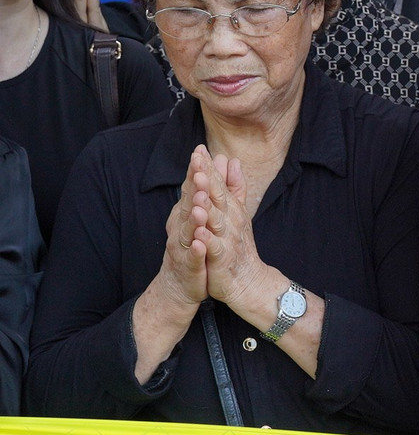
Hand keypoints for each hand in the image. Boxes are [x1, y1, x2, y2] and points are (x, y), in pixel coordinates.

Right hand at [155, 149, 209, 307]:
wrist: (182, 284)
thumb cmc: (195, 245)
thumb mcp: (206, 215)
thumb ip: (216, 188)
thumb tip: (222, 160)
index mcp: (187, 213)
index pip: (192, 189)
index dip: (196, 171)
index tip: (200, 150)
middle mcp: (181, 226)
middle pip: (187, 204)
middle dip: (192, 187)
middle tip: (198, 169)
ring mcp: (182, 246)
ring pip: (187, 229)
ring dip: (193, 217)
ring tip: (200, 205)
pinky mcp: (188, 265)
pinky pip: (192, 257)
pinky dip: (195, 249)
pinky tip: (199, 243)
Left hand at [192, 148, 269, 305]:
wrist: (248, 281)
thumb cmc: (237, 246)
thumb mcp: (237, 212)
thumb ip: (234, 186)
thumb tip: (233, 161)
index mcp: (231, 209)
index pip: (219, 184)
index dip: (209, 168)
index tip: (198, 149)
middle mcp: (231, 221)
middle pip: (218, 198)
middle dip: (208, 180)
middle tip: (199, 162)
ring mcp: (228, 239)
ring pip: (216, 221)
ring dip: (208, 207)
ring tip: (198, 194)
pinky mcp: (223, 259)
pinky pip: (215, 248)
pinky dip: (207, 240)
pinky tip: (200, 232)